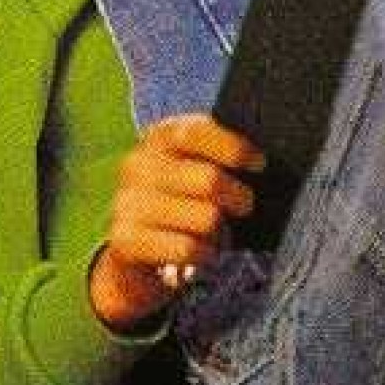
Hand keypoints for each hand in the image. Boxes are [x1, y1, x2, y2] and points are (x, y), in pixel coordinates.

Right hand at [89, 113, 263, 330]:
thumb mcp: (194, 165)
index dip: (232, 147)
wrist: (135, 241)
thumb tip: (258, 162)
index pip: (195, 132)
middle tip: (244, 205)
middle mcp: (138, 164)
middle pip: (210, 180)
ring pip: (206, 218)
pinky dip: (205, 253)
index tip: (258, 163)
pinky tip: (200, 249)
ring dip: (220, 230)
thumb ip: (218, 156)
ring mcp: (128, 201)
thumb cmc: (181, 196)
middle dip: (239, 197)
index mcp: (158, 137)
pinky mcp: (125, 238)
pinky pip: (189, 248)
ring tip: (214, 229)